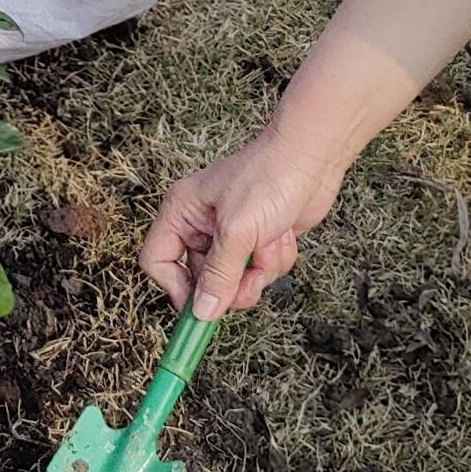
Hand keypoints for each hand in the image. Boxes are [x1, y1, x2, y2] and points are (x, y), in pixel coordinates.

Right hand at [142, 127, 346, 315]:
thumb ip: (218, 275)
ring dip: (259, 269)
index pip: (157, 261)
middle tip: (252, 279)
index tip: (201, 308)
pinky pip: (260, 272)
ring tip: (271, 242)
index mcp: (182, 212)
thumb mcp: (237, 231)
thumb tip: (202, 312)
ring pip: (235, 280)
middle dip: (232, 283)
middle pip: (201, 279)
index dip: (175, 288)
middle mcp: (201, 224)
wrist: (313, 159)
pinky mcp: (257, 241)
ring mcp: (230, 234)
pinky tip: (283, 235)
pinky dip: (275, 260)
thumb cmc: (269, 176)